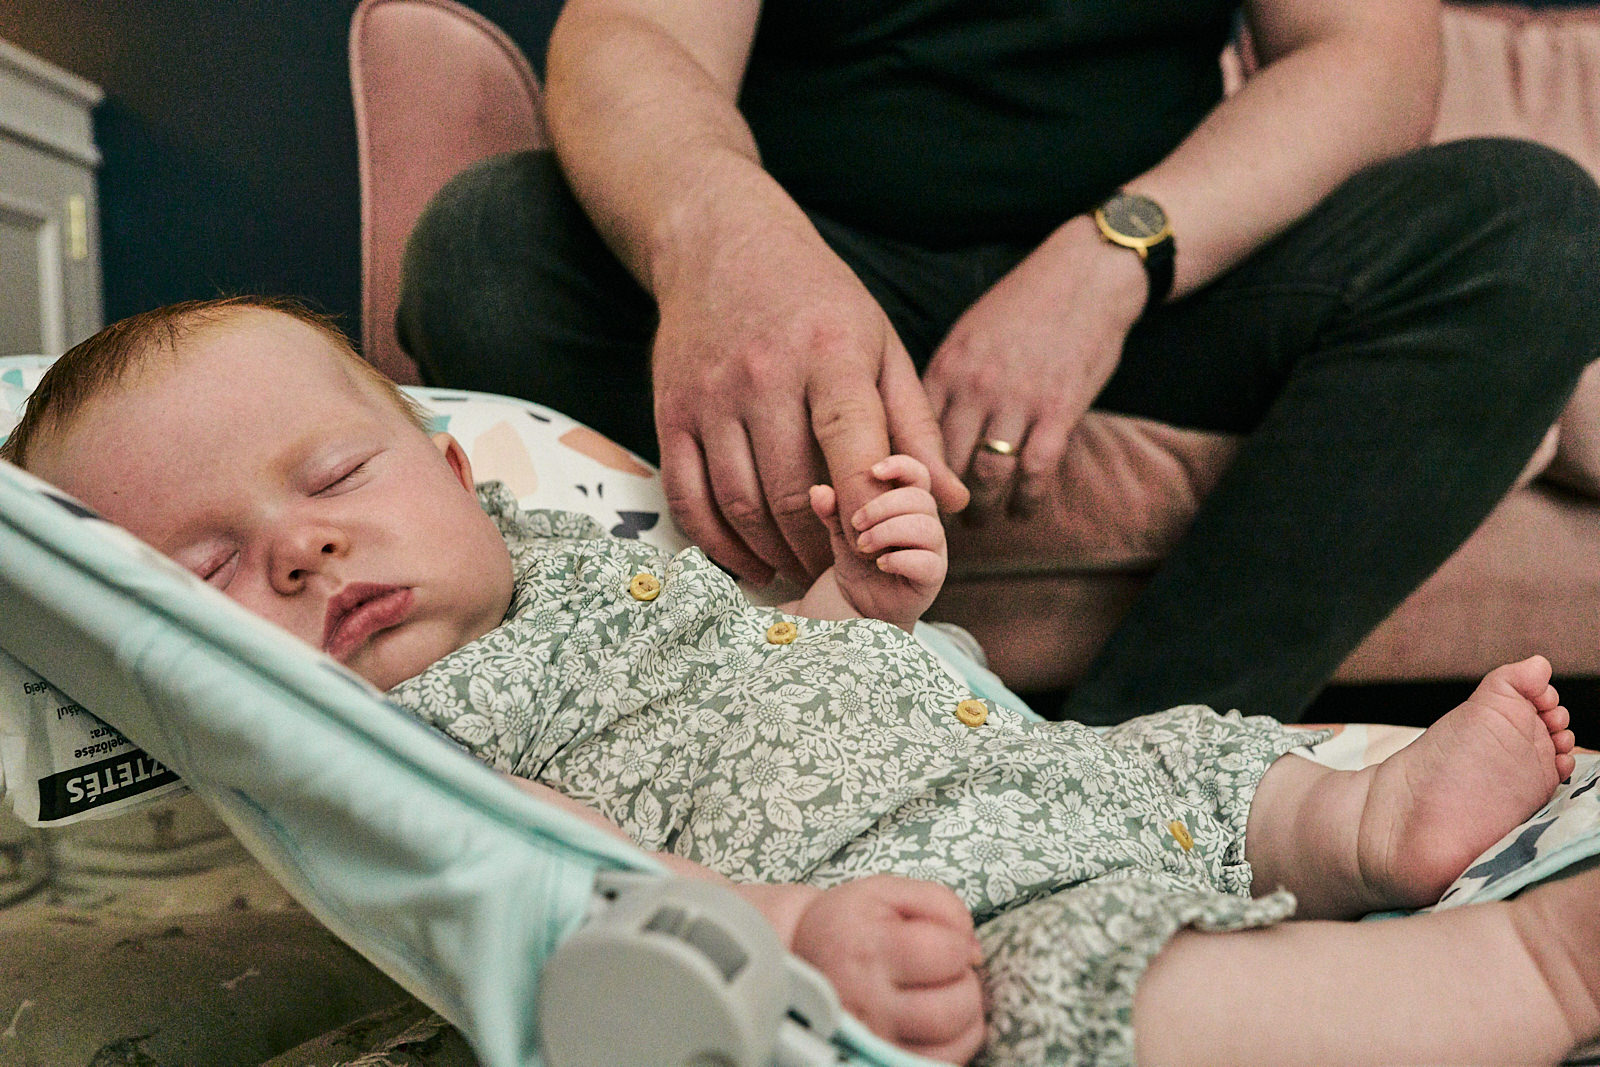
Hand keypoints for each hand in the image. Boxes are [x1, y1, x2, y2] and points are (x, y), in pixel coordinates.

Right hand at [652, 216, 966, 585]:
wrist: (722, 244)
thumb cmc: (818, 302)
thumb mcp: (880, 345)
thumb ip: (914, 427)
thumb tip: (949, 500)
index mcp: (830, 355)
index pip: (851, 446)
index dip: (868, 510)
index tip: (885, 553)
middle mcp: (764, 376)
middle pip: (792, 491)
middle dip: (823, 549)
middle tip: (847, 577)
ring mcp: (710, 397)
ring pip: (740, 504)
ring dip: (774, 555)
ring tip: (805, 573)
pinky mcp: (669, 412)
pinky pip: (688, 497)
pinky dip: (718, 545)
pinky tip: (750, 563)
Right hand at [791, 875, 985, 1064]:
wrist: (801, 959)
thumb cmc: (851, 922)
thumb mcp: (888, 891)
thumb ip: (942, 904)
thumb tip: (974, 953)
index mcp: (870, 950)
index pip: (949, 953)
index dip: (958, 943)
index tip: (941, 939)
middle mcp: (869, 1002)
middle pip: (956, 1007)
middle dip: (965, 984)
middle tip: (944, 970)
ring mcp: (874, 1040)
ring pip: (954, 1043)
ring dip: (964, 1016)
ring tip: (940, 994)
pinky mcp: (878, 1061)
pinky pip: (940, 1063)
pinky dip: (953, 1043)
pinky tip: (935, 1019)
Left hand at [807, 454, 945, 630]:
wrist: (859, 604)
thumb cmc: (857, 561)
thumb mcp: (840, 531)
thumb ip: (831, 510)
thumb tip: (818, 491)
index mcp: (908, 505)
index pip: (918, 474)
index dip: (901, 466)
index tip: (873, 471)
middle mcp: (926, 524)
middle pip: (920, 499)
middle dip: (883, 507)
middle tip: (856, 524)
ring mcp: (933, 551)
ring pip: (927, 528)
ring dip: (889, 532)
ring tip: (863, 546)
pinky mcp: (932, 578)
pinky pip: (928, 562)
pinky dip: (901, 559)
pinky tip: (881, 563)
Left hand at [923, 215, 1145, 520]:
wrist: (1086, 276)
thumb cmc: (1025, 305)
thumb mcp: (970, 333)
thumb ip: (947, 378)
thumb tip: (921, 421)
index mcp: (948, 367)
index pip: (913, 433)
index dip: (908, 471)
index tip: (906, 493)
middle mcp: (975, 387)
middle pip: (943, 462)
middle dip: (938, 499)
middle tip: (936, 521)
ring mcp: (1017, 400)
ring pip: (986, 474)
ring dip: (981, 508)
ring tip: (979, 523)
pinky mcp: (1059, 410)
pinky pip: (1035, 471)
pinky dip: (1027, 499)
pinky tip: (1022, 511)